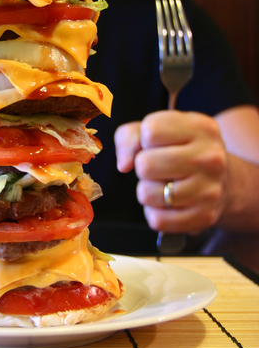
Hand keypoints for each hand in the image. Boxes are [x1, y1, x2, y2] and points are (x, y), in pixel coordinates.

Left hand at [115, 111, 227, 234]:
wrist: (223, 180)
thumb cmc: (182, 149)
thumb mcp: (160, 129)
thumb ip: (131, 136)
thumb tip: (124, 164)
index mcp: (201, 128)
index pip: (150, 131)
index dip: (144, 140)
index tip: (156, 145)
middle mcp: (209, 157)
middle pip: (145, 164)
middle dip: (142, 166)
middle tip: (156, 167)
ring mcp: (209, 189)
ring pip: (147, 194)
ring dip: (147, 190)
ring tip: (162, 184)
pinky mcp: (204, 216)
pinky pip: (157, 220)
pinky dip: (154, 213)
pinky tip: (166, 203)